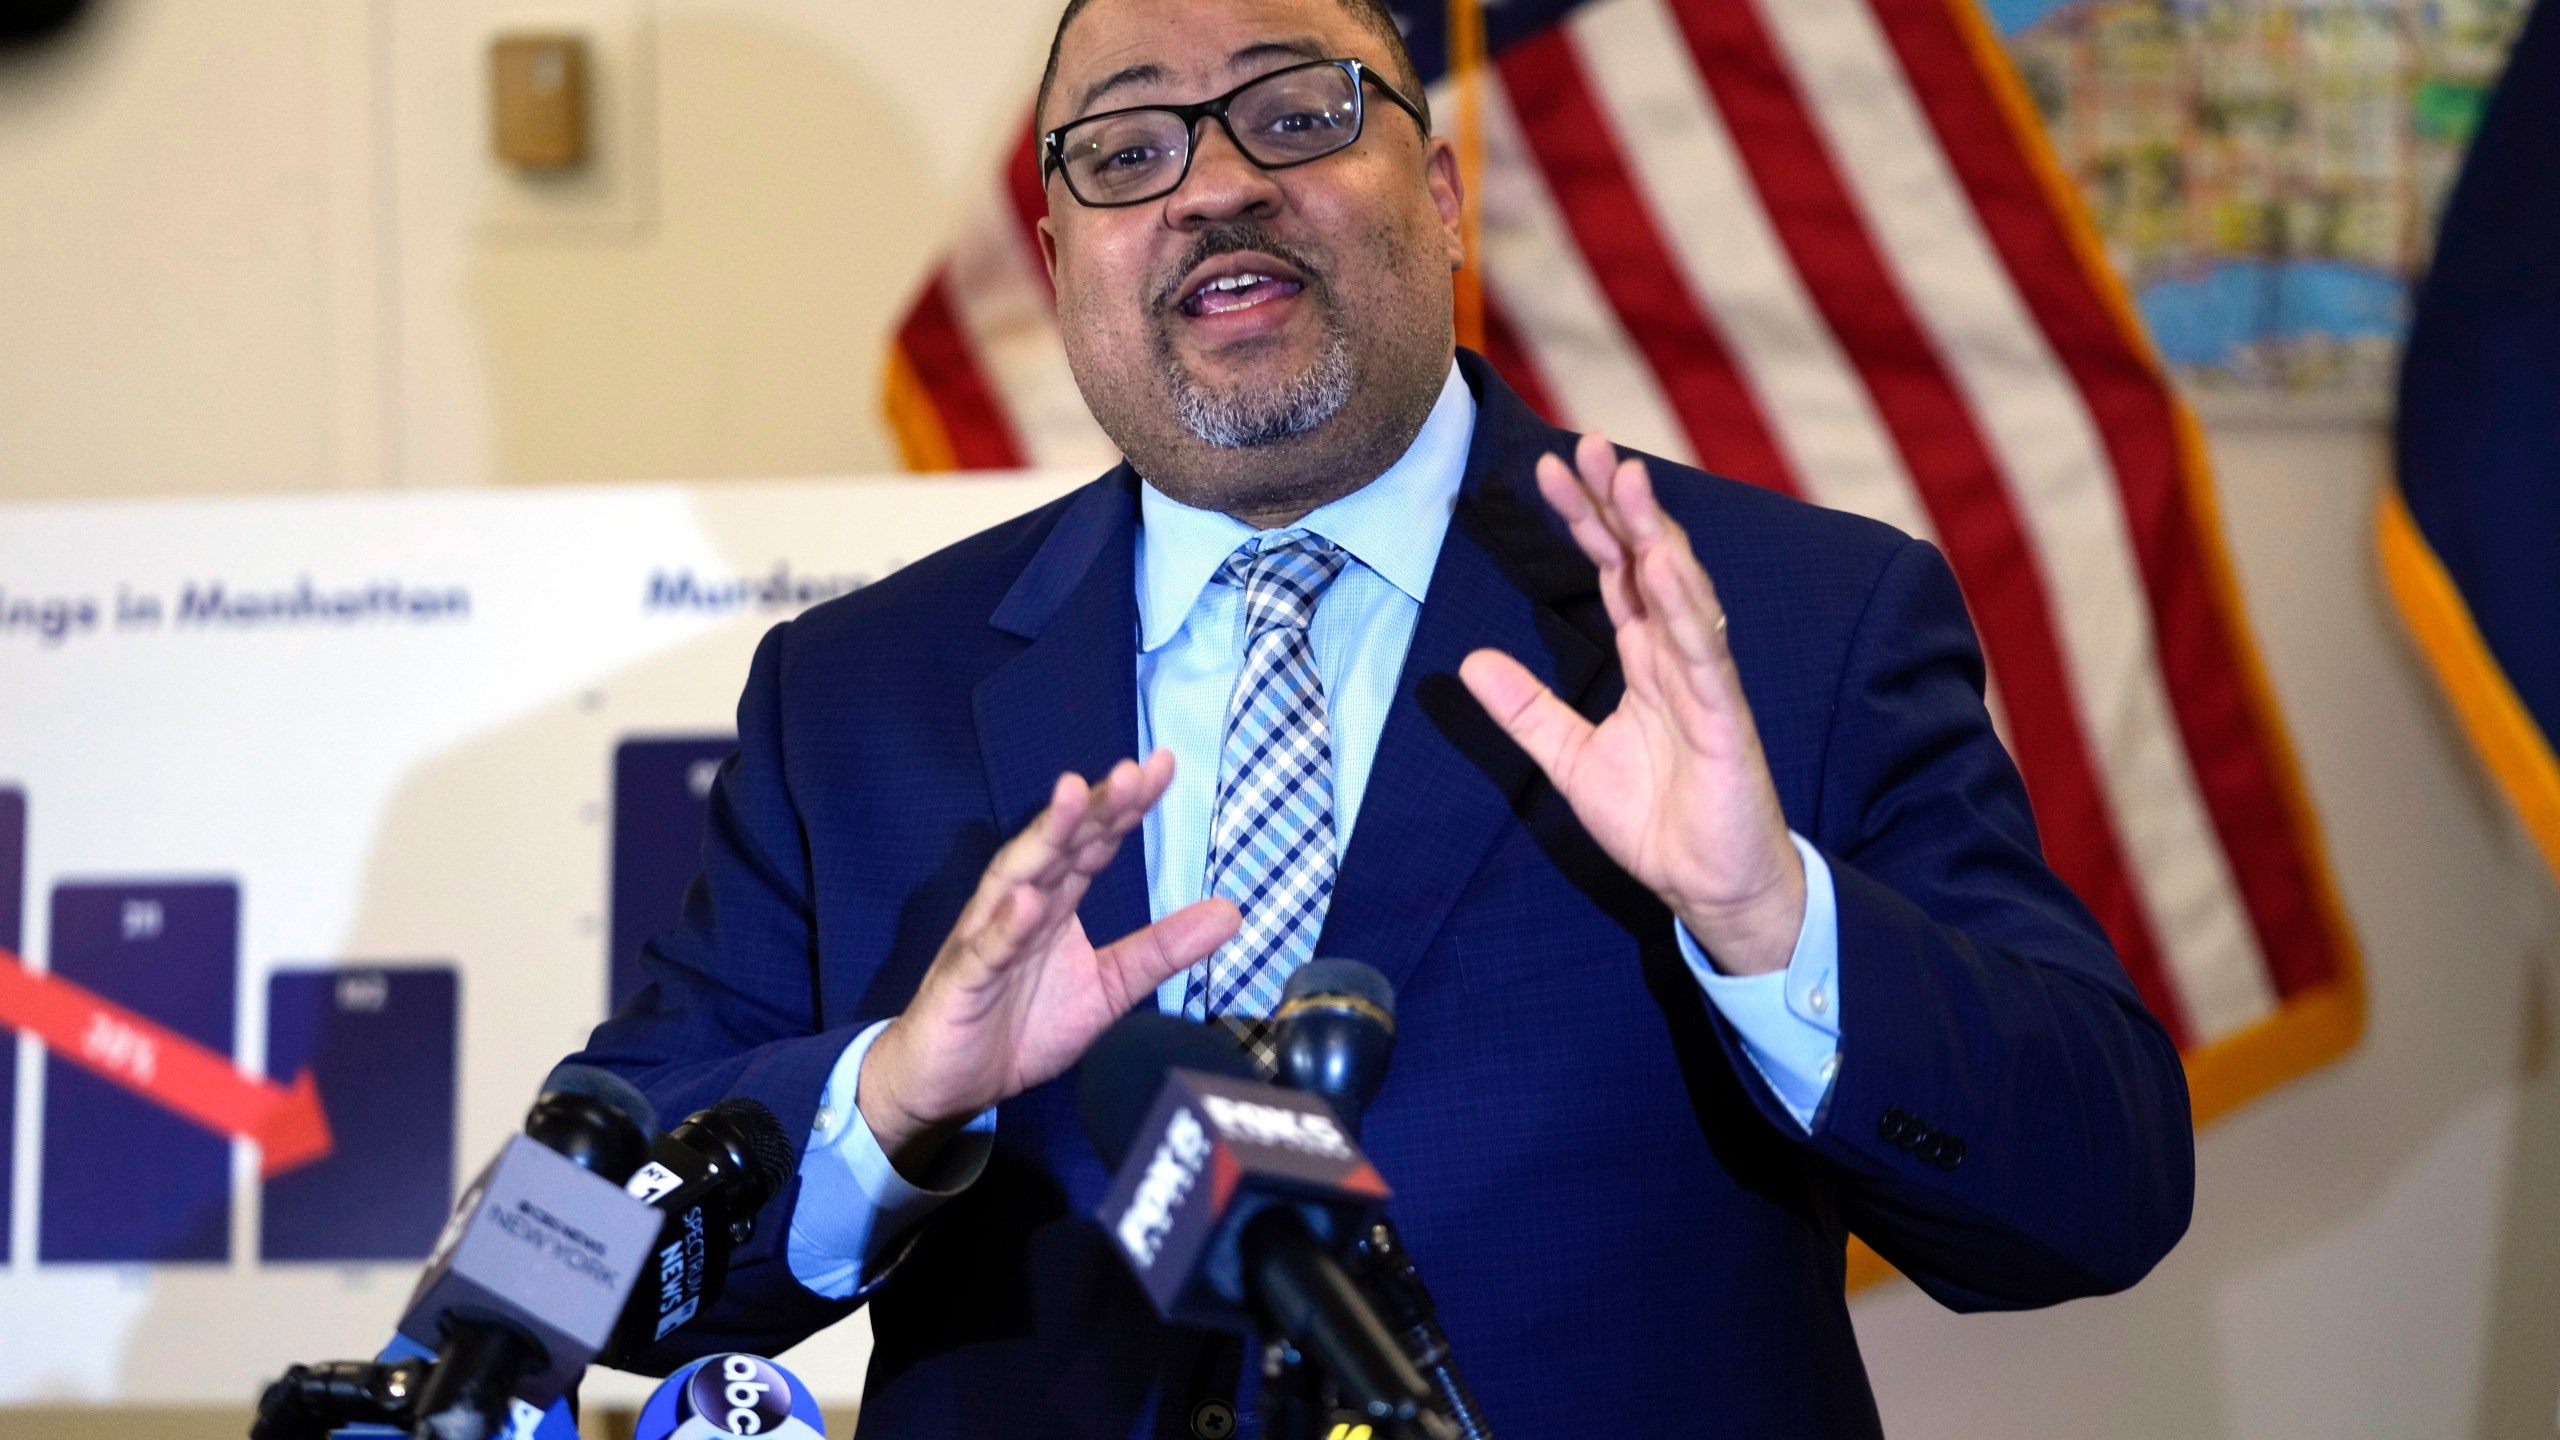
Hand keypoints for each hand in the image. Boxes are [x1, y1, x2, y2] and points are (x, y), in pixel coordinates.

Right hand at [857, 751, 1239, 1172]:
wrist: (950, 1082)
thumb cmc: (1022, 1026)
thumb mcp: (1108, 988)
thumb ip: (1161, 949)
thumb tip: (1231, 912)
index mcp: (1057, 902)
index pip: (1095, 843)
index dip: (1126, 806)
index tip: (1162, 765)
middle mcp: (1021, 904)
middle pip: (1061, 845)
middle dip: (1095, 806)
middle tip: (1132, 770)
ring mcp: (987, 936)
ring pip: (1017, 875)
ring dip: (1047, 837)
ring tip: (1075, 796)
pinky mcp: (962, 980)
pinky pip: (986, 949)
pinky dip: (1006, 925)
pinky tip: (1028, 900)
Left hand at [1458, 435, 1805, 974]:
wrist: (1709, 886)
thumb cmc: (1658, 822)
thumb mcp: (1569, 759)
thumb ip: (1526, 710)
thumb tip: (1469, 661)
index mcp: (1645, 660)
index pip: (1613, 572)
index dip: (1585, 521)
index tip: (1549, 471)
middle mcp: (1677, 657)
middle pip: (1647, 562)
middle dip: (1620, 503)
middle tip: (1589, 444)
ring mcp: (1704, 683)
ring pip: (1680, 591)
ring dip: (1655, 533)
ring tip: (1629, 480)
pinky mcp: (1723, 718)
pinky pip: (1702, 653)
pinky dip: (1683, 605)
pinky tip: (1664, 563)